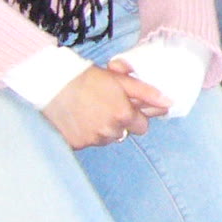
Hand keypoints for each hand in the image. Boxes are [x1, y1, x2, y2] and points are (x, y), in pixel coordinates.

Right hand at [41, 62, 165, 149]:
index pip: (142, 126)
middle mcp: (110, 131)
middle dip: (119, 122)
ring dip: (102, 129)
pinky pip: (88, 142)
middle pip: (124, 134)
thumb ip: (146, 93)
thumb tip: (169, 103)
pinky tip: (78, 118)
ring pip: (106, 139)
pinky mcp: (77, 144)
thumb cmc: (87, 77)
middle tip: (104, 105)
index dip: (135, 115)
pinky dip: (85, 133)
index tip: (124, 106)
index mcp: (124, 115)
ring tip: (89, 110)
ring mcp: (93, 140)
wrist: (52, 83)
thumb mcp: (120, 80)